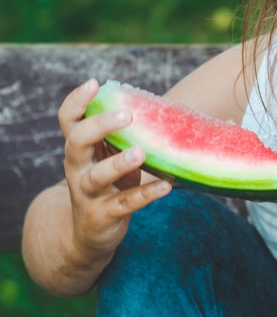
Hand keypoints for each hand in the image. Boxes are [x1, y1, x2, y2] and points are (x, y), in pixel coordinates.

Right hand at [60, 79, 170, 262]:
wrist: (87, 235)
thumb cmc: (105, 183)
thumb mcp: (106, 156)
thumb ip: (117, 134)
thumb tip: (150, 103)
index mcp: (79, 148)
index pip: (68, 120)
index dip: (76, 101)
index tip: (93, 83)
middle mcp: (78, 168)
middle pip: (78, 142)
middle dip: (99, 125)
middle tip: (126, 115)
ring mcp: (88, 193)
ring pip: (98, 176)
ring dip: (119, 163)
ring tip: (141, 152)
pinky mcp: (104, 214)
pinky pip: (126, 203)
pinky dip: (146, 194)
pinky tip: (166, 186)